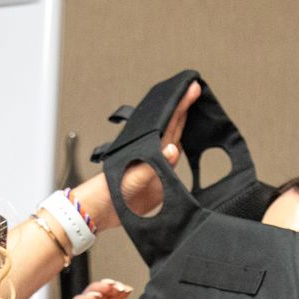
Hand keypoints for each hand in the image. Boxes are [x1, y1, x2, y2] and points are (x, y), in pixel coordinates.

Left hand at [73, 81, 201, 221]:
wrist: (106, 210)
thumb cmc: (111, 189)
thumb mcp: (133, 176)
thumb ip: (153, 165)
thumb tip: (172, 149)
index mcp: (148, 146)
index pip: (169, 120)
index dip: (181, 104)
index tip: (191, 88)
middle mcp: (153, 152)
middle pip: (172, 123)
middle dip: (183, 106)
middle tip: (193, 89)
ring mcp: (157, 164)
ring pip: (172, 137)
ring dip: (182, 122)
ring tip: (190, 108)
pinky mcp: (159, 178)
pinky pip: (172, 160)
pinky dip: (178, 148)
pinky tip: (181, 143)